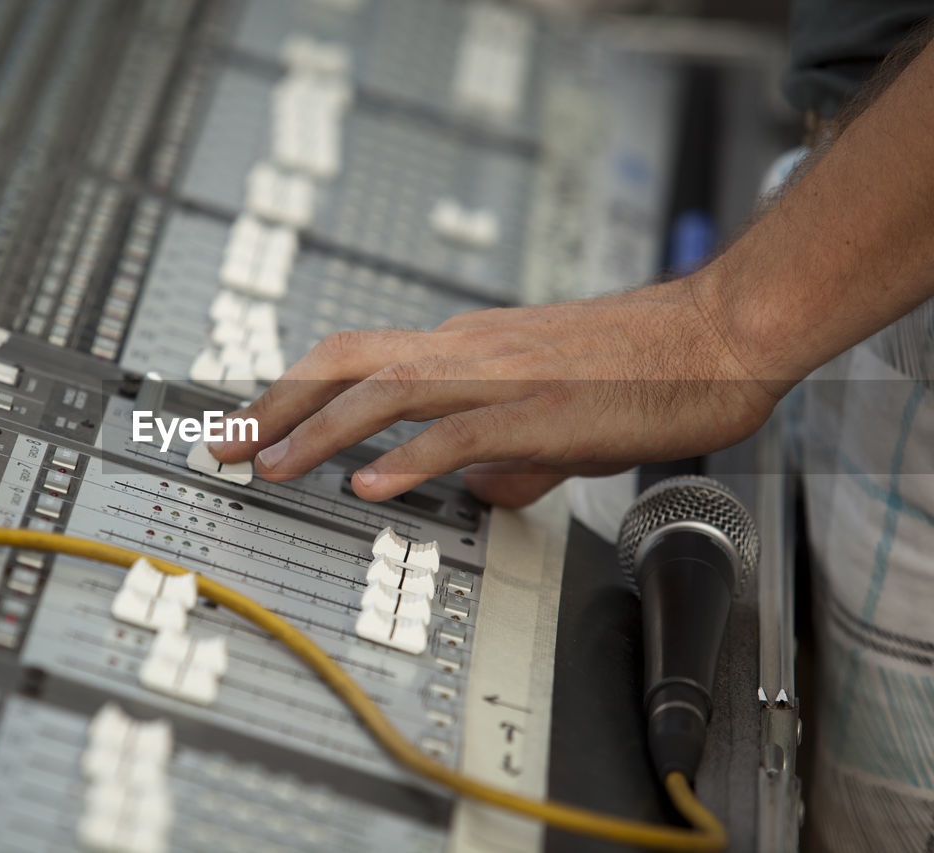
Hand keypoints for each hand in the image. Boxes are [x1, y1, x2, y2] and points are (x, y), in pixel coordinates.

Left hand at [209, 275, 787, 506]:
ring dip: (320, 430)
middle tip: (225, 445)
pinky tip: (370, 485)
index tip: (250, 426)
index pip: (356, 359)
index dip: (293, 391)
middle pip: (345, 361)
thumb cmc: (639, 367)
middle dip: (275, 403)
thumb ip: (503, 453)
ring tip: (272, 465)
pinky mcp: (540, 409)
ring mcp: (499, 375)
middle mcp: (466, 349)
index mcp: (464, 348)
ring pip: (385, 390)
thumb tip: (473, 489)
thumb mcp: (552, 416)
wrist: (714, 336)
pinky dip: (407, 458)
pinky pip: (457, 431)